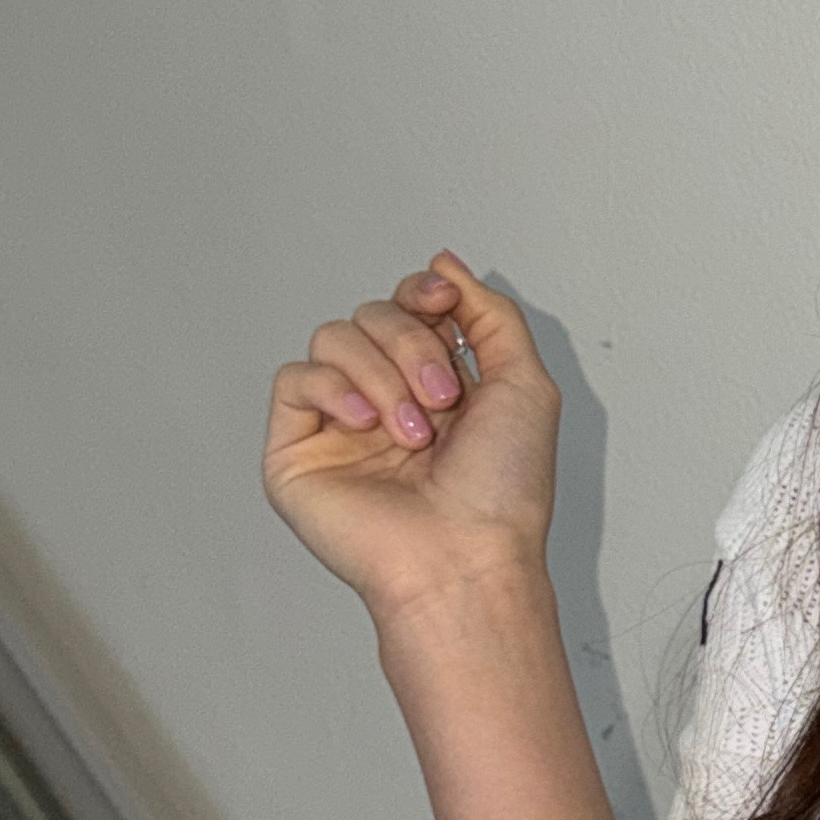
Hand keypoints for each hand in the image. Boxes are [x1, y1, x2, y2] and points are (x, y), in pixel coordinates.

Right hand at [262, 251, 561, 629]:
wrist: (466, 556)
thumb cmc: (502, 492)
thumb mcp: (524, 382)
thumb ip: (489, 314)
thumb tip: (442, 263)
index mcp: (436, 382)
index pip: (410, 305)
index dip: (422, 293)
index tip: (442, 301)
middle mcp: (385, 397)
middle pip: (372, 313)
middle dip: (413, 345)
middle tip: (444, 400)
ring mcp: (339, 423)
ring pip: (334, 336)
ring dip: (382, 375)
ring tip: (414, 432)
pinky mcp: (296, 448)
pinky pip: (295, 377)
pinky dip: (335, 390)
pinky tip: (367, 427)